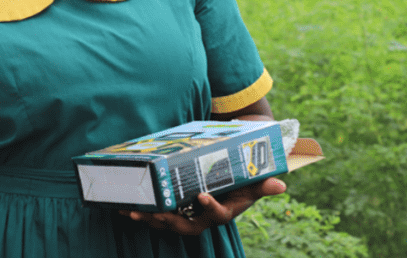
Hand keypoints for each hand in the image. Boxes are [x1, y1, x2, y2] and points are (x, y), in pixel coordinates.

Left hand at [119, 177, 286, 235]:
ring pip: (167, 222)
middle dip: (168, 221)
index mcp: (223, 212)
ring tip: (131, 211)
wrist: (228, 180)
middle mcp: (203, 218)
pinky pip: (157, 214)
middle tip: (155, 213)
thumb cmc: (241, 180)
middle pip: (185, 226)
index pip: (218, 216)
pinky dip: (142, 211)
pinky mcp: (174, 209)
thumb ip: (264, 185)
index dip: (210, 208)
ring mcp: (187, 215)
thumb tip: (282, 185)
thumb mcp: (254, 182)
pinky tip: (124, 206)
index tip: (202, 196)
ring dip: (149, 218)